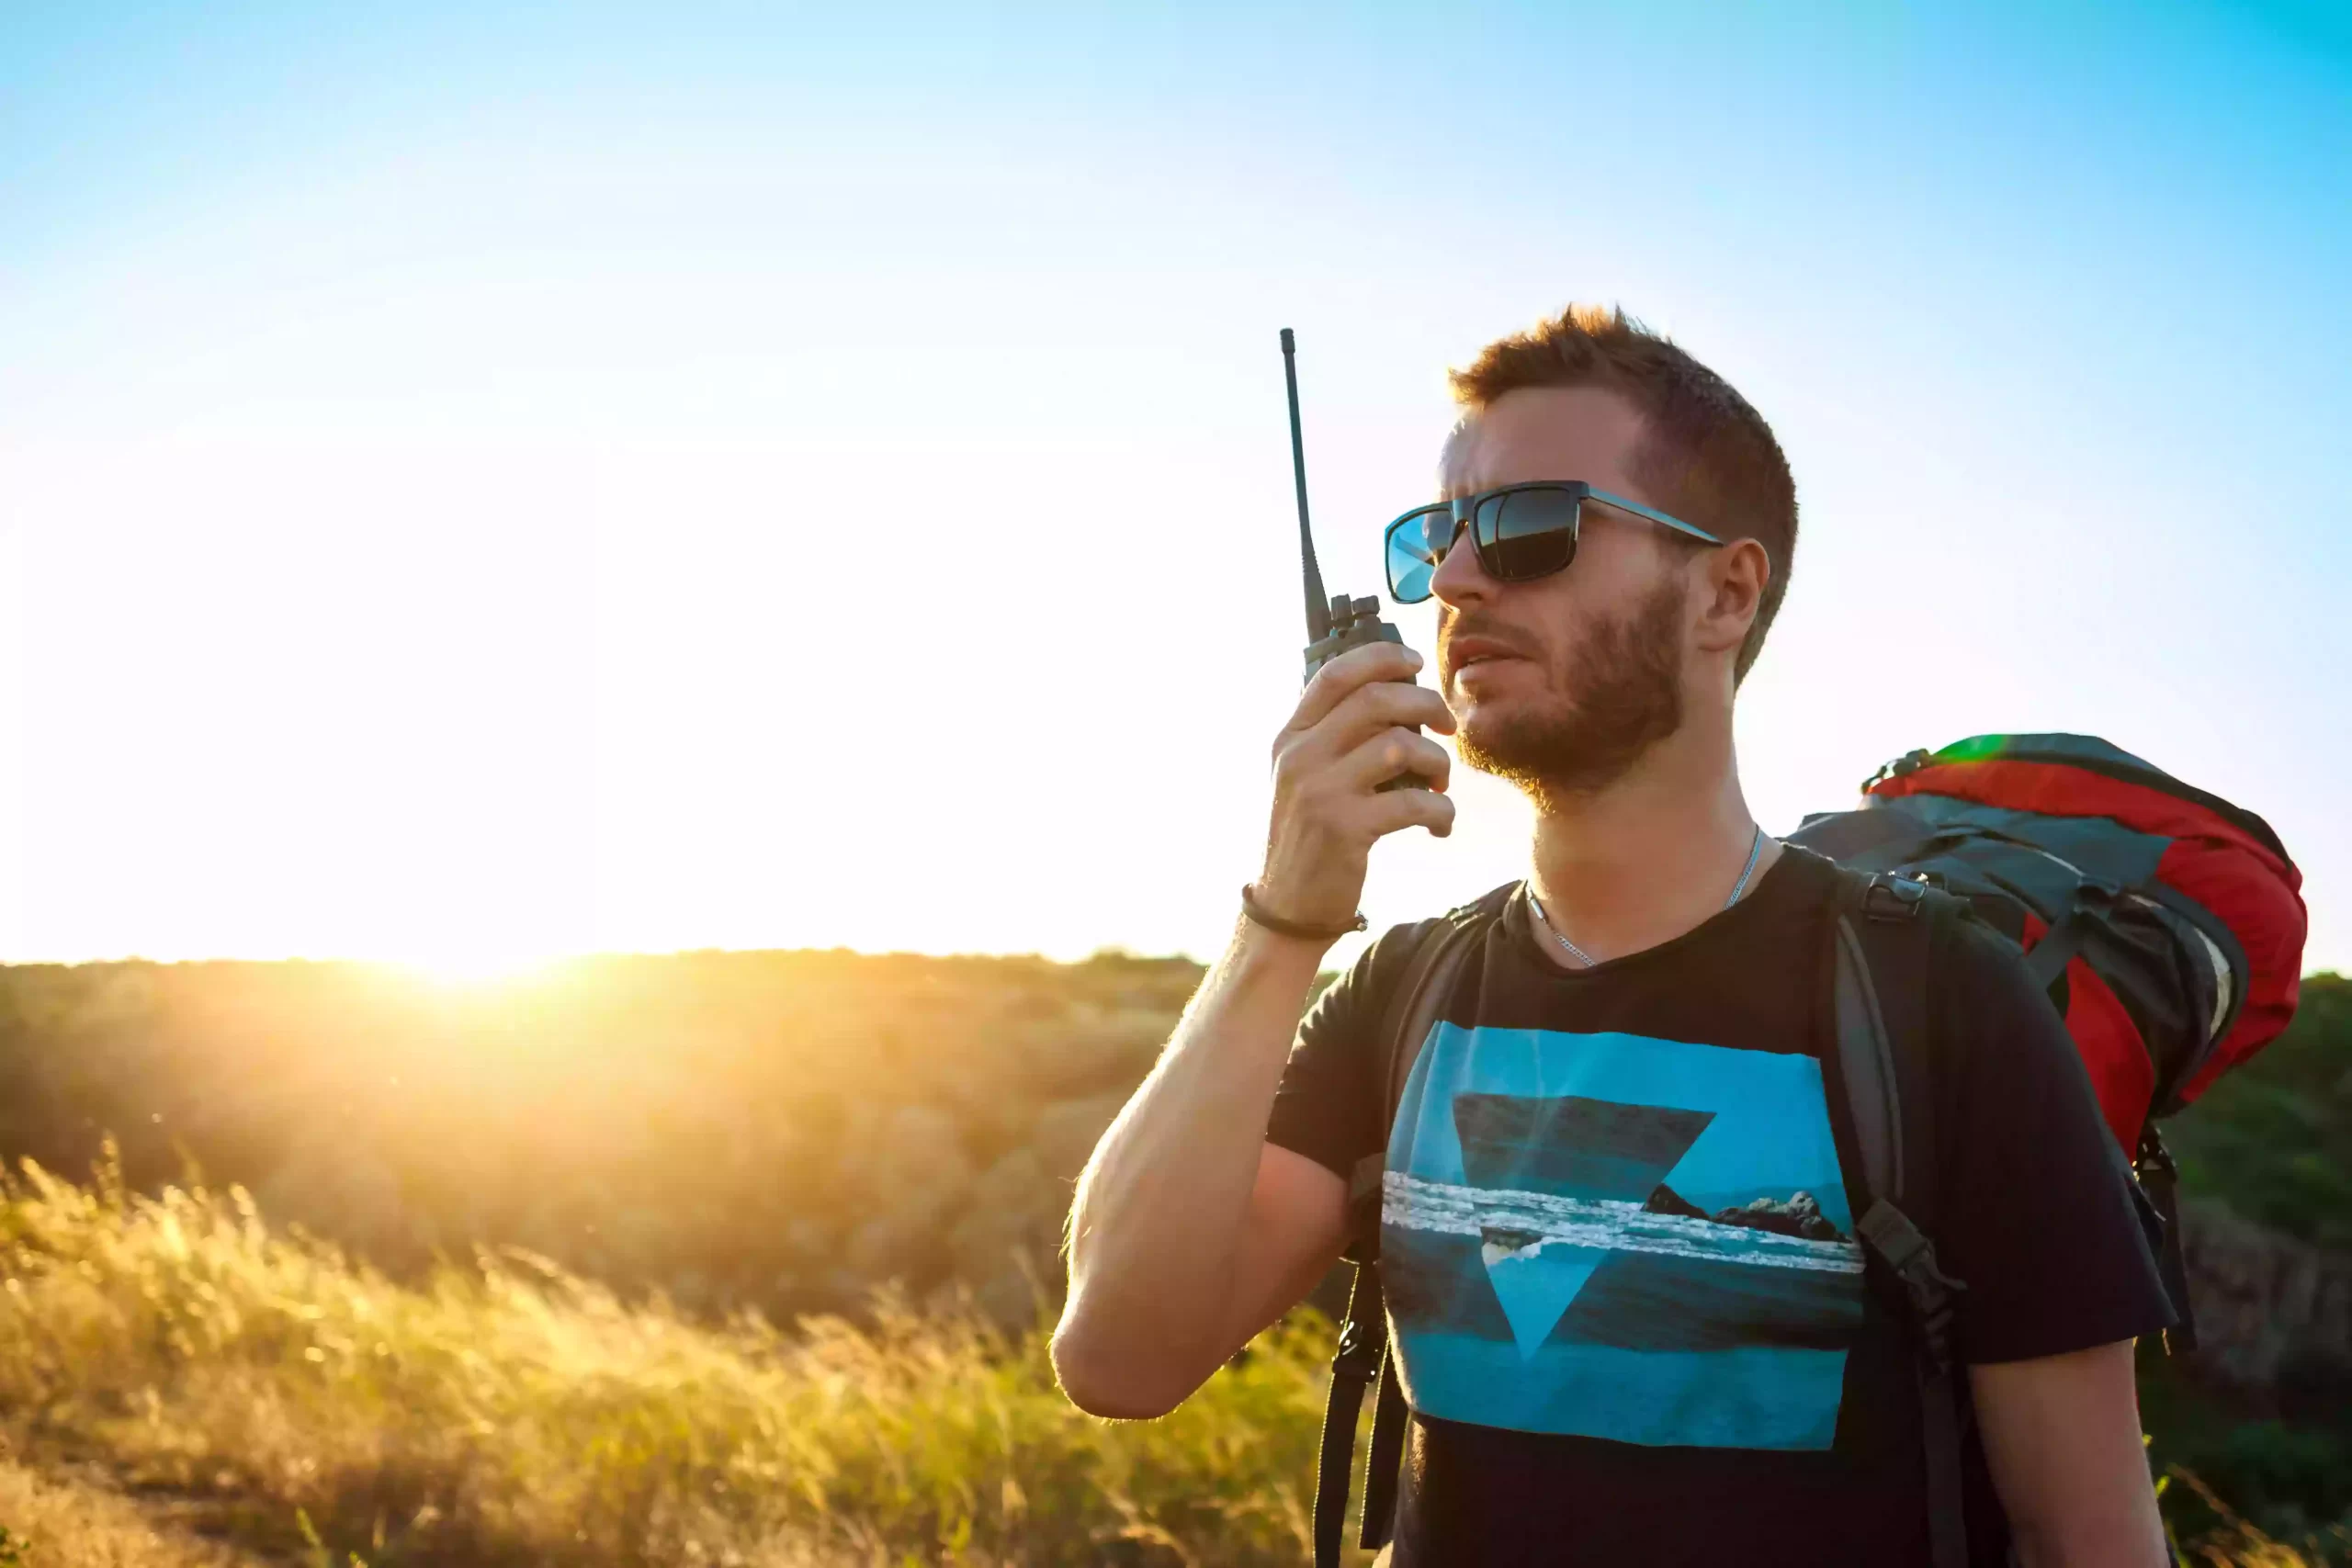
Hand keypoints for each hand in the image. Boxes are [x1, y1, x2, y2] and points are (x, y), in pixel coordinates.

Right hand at [1256, 641, 1457, 934]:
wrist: (1287, 904)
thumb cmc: (1311, 834)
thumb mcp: (1305, 776)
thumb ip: (1334, 736)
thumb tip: (1396, 695)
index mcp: (1291, 736)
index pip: (1336, 674)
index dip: (1382, 658)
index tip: (1416, 664)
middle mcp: (1301, 756)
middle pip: (1376, 700)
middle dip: (1427, 704)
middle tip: (1447, 725)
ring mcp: (1320, 791)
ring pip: (1401, 746)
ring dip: (1438, 762)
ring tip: (1440, 784)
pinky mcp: (1345, 828)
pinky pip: (1414, 801)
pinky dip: (1440, 811)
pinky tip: (1439, 825)